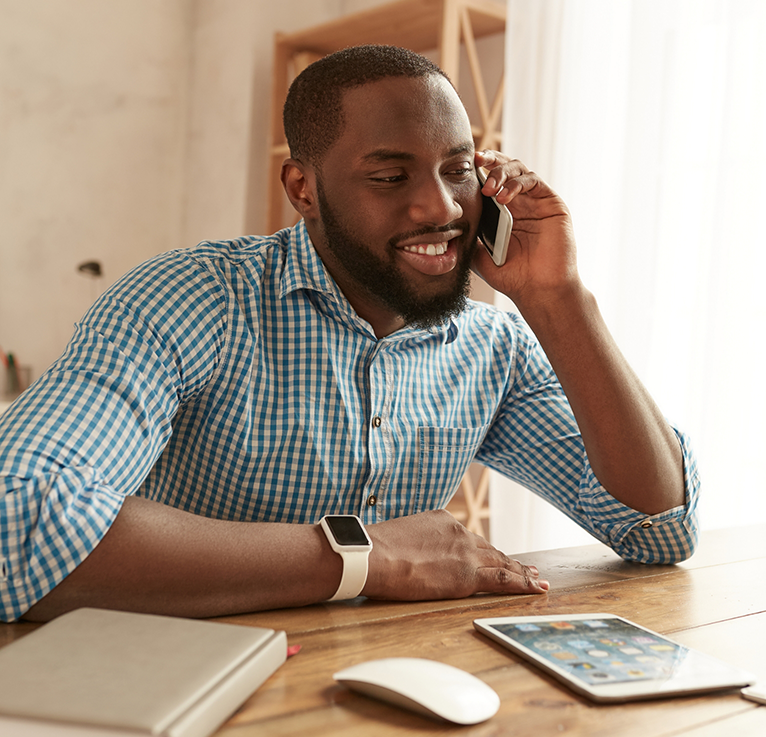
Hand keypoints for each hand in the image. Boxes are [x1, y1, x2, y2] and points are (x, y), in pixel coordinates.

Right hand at [362, 509, 548, 599]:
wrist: (374, 555)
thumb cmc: (376, 548)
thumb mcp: (401, 534)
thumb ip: (416, 540)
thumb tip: (411, 552)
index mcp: (442, 520)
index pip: (469, 538)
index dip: (485, 549)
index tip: (495, 555)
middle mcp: (459, 532)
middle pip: (490, 549)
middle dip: (509, 560)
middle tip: (527, 568)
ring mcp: (466, 552)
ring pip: (501, 562)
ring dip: (521, 572)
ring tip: (535, 580)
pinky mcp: (468, 574)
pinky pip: (503, 579)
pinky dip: (522, 584)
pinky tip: (535, 588)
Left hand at [472, 150, 579, 311]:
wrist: (538, 291)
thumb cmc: (511, 278)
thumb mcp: (479, 256)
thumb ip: (467, 236)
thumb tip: (448, 222)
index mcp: (503, 212)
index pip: (490, 181)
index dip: (478, 171)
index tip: (459, 169)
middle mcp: (520, 203)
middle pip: (505, 168)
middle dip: (489, 161)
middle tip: (474, 162)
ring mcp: (536, 202)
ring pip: (519, 170)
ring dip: (501, 173)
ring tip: (488, 190)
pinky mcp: (552, 204)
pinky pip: (534, 181)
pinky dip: (517, 184)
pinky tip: (503, 198)